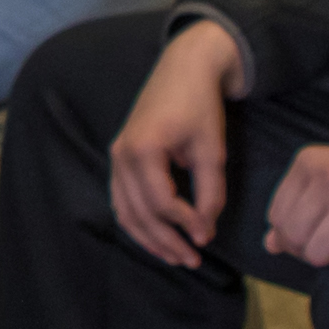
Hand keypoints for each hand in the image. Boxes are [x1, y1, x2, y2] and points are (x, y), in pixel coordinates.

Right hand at [106, 21, 245, 266]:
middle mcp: (121, 155)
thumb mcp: (212, 149)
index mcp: (143, 149)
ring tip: (175, 256)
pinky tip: (157, 236)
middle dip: (166, 241)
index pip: (160, 202)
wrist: (183, 69)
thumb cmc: (200, 105)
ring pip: (125, 211)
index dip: (184, 224)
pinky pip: (121, 200)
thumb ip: (210, 192)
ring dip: (149, 238)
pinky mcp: (120, 158)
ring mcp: (116, 157)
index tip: (207, 237)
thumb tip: (204, 230)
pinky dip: (138, 222)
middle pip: (139, 213)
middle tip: (193, 259)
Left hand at [267, 142, 328, 274]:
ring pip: (317, 253)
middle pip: (293, 236)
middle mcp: (326, 178)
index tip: (310, 234)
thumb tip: (269, 245)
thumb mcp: (328, 180)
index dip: (288, 235)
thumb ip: (296, 207)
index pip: (276, 215)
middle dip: (306, 250)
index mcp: (308, 162)